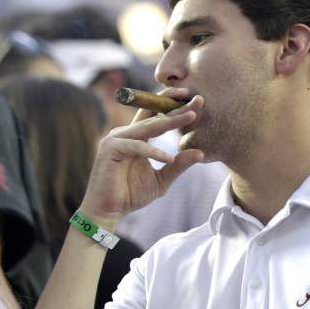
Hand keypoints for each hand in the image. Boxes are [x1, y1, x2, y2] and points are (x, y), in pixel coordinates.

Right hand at [80, 88, 204, 227]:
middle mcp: (125, 134)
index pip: (157, 117)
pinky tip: (169, 157)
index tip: (199, 101)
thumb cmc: (131, 195)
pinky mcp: (110, 149)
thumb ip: (178, 165)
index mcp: (136, 138)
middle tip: (198, 97)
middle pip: (154, 116)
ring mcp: (115, 139)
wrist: (108, 211)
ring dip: (170, 121)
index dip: (177, 108)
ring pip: (147, 128)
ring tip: (192, 117)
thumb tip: (201, 152)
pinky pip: (136, 146)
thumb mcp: (161, 179)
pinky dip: (153, 151)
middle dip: (176, 106)